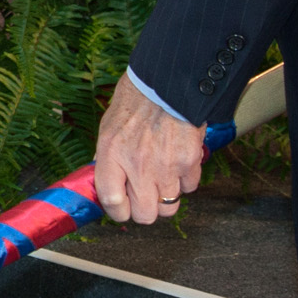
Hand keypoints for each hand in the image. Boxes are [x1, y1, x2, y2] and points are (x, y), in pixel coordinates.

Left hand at [91, 75, 207, 223]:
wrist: (168, 82)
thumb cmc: (136, 100)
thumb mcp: (109, 127)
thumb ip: (108, 158)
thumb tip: (109, 182)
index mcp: (112, 154)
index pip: (111, 201)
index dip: (117, 211)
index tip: (122, 208)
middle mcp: (137, 165)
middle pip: (144, 215)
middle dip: (145, 209)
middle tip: (145, 196)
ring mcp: (165, 166)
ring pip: (169, 207)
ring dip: (166, 197)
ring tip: (163, 178)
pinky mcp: (189, 162)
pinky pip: (189, 187)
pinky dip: (185, 180)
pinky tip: (178, 162)